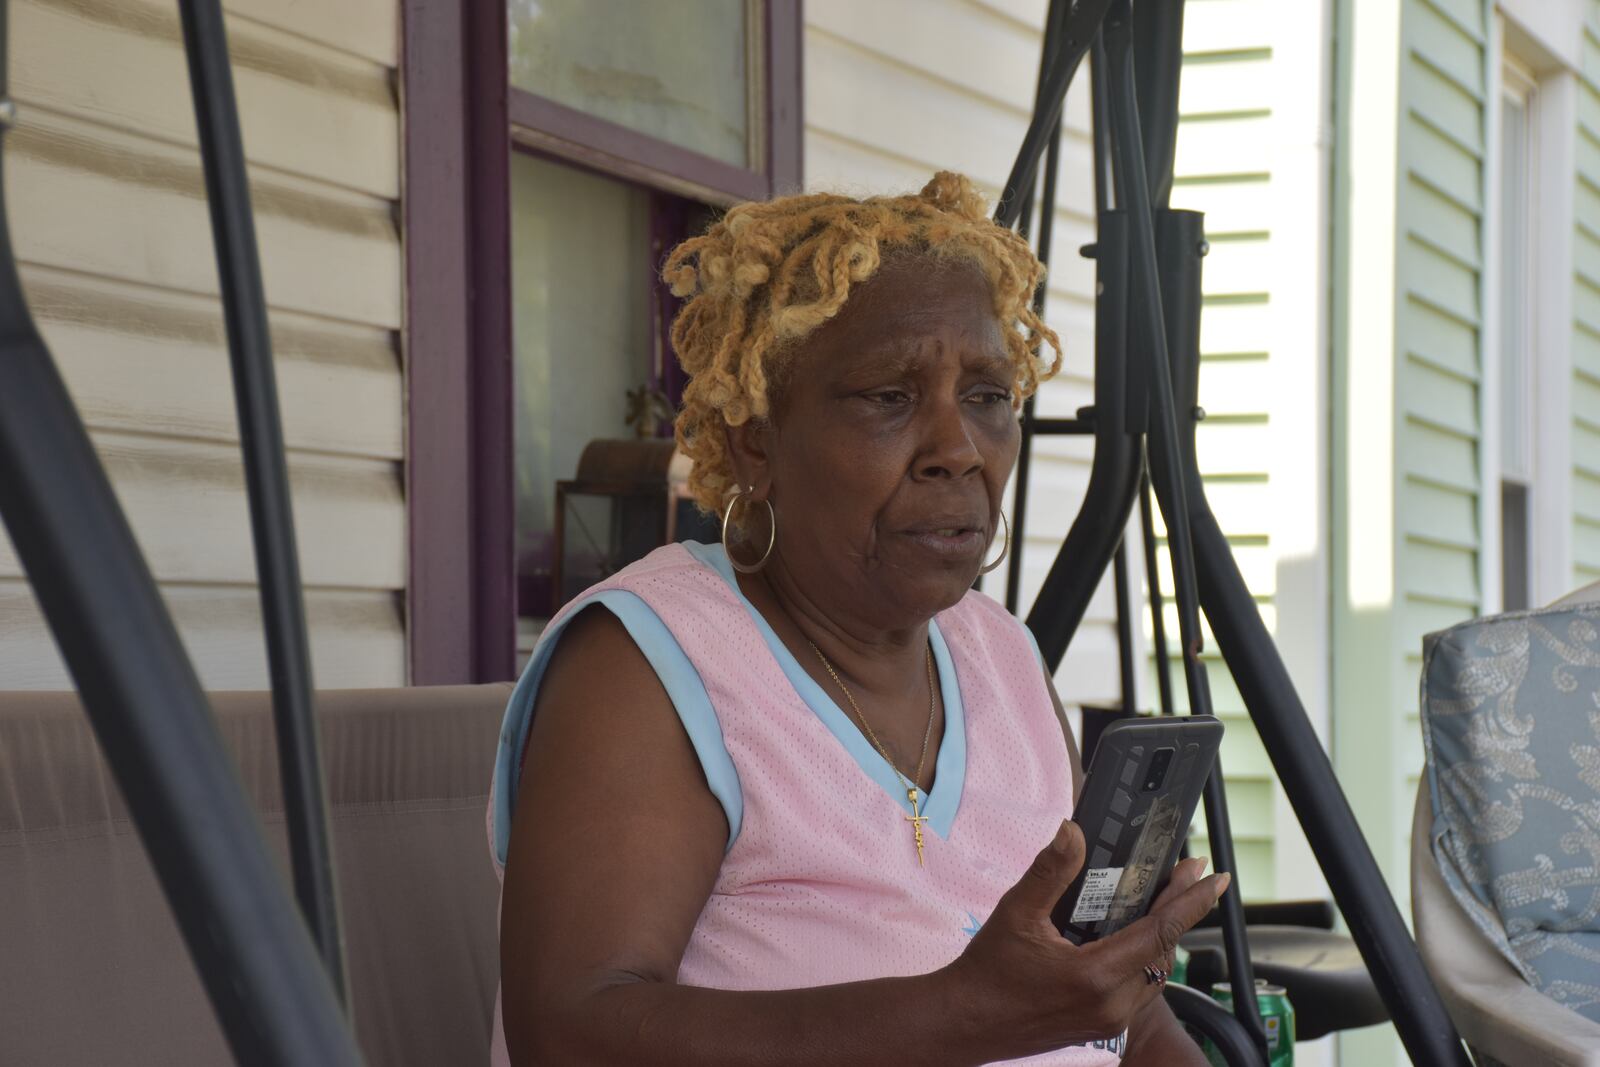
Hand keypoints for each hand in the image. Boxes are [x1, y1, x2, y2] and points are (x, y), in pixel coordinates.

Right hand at [940, 821, 1229, 1060]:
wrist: (964, 1023)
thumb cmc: (987, 971)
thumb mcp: (1015, 912)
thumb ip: (1050, 872)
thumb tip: (1073, 832)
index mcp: (1095, 976)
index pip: (1160, 932)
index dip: (1191, 902)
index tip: (1214, 877)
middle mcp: (1111, 1004)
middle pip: (1163, 951)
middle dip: (1179, 910)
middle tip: (1187, 874)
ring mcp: (1109, 1020)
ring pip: (1155, 972)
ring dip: (1164, 936)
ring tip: (1165, 899)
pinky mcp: (1101, 1026)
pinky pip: (1139, 988)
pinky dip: (1145, 957)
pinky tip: (1135, 935)